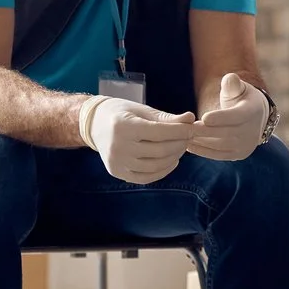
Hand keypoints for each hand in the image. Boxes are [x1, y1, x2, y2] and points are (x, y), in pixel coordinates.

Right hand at [78, 95, 195, 183]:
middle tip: (188, 138)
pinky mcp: (116, 172)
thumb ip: (166, 118)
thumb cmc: (121, 113)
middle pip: (159, 151)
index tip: (194, 129)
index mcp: (124, 126)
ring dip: (173, 158)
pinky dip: (162, 171)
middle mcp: (118, 146)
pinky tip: (171, 161)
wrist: (94, 124)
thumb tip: (191, 118)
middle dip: (179, 145)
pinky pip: (145, 177)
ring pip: (155, 166)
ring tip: (180, 148)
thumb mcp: (142, 110)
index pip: (160, 132)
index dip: (181, 132)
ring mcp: (116, 162)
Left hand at [188, 72, 267, 161]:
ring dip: (201, 141)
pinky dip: (203, 151)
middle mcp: (252, 131)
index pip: (237, 116)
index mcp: (252, 111)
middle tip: (186, 128)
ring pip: (221, 146)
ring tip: (184, 136)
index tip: (203, 117)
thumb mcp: (238, 88)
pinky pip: (219, 155)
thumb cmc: (240, 98)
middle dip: (205, 131)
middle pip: (226, 133)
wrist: (254, 117)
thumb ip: (232, 83)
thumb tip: (230, 78)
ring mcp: (246, 145)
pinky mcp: (238, 155)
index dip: (220, 118)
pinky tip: (188, 145)